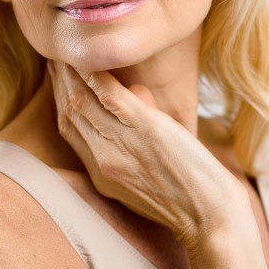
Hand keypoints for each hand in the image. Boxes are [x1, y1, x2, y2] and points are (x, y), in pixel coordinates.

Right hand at [46, 60, 245, 248]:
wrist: (211, 220)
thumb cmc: (190, 199)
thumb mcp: (146, 177)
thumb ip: (132, 141)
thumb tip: (137, 96)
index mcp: (99, 173)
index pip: (67, 128)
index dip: (58, 97)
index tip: (57, 75)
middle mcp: (102, 159)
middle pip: (68, 111)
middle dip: (59, 79)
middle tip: (56, 53)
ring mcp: (120, 144)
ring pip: (82, 99)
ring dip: (72, 70)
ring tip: (70, 49)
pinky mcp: (145, 129)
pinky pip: (109, 95)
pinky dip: (96, 73)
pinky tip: (91, 56)